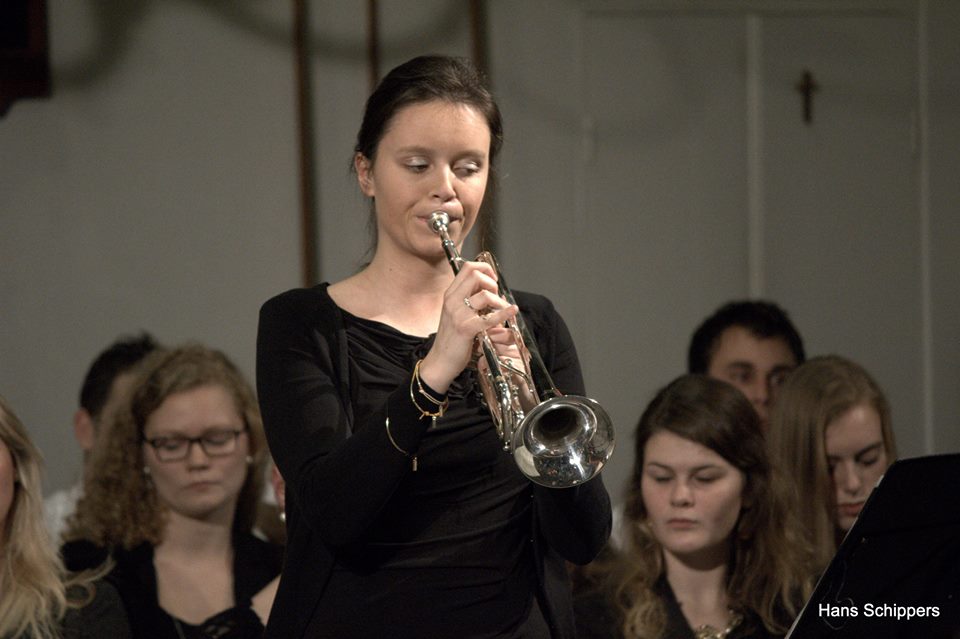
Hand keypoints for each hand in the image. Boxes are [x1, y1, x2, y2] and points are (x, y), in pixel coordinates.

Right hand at [418, 260, 517, 392]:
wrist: (440, 361)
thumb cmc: (452, 339)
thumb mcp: (456, 314)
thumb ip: (469, 300)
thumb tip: (493, 290)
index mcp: (450, 294)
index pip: (467, 268)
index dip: (485, 269)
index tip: (493, 279)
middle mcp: (452, 300)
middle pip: (475, 275)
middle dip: (491, 282)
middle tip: (496, 295)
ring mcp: (458, 314)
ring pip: (485, 295)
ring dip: (499, 300)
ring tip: (501, 309)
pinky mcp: (466, 328)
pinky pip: (490, 317)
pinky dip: (505, 313)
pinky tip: (512, 311)